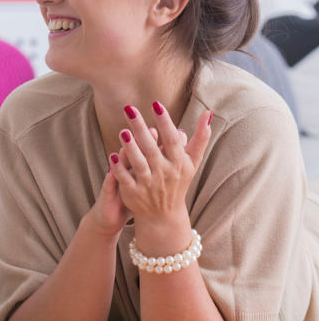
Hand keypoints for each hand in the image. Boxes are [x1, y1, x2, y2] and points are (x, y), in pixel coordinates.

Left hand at [110, 104, 211, 251]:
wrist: (164, 215)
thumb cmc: (178, 181)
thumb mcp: (192, 161)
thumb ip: (200, 138)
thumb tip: (208, 113)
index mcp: (178, 163)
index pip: (172, 140)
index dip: (165, 123)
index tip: (156, 104)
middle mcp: (164, 173)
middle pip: (151, 148)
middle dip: (141, 128)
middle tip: (129, 108)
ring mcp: (148, 184)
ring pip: (139, 164)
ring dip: (130, 148)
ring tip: (122, 131)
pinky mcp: (133, 193)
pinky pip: (125, 179)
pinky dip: (118, 169)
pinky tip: (111, 155)